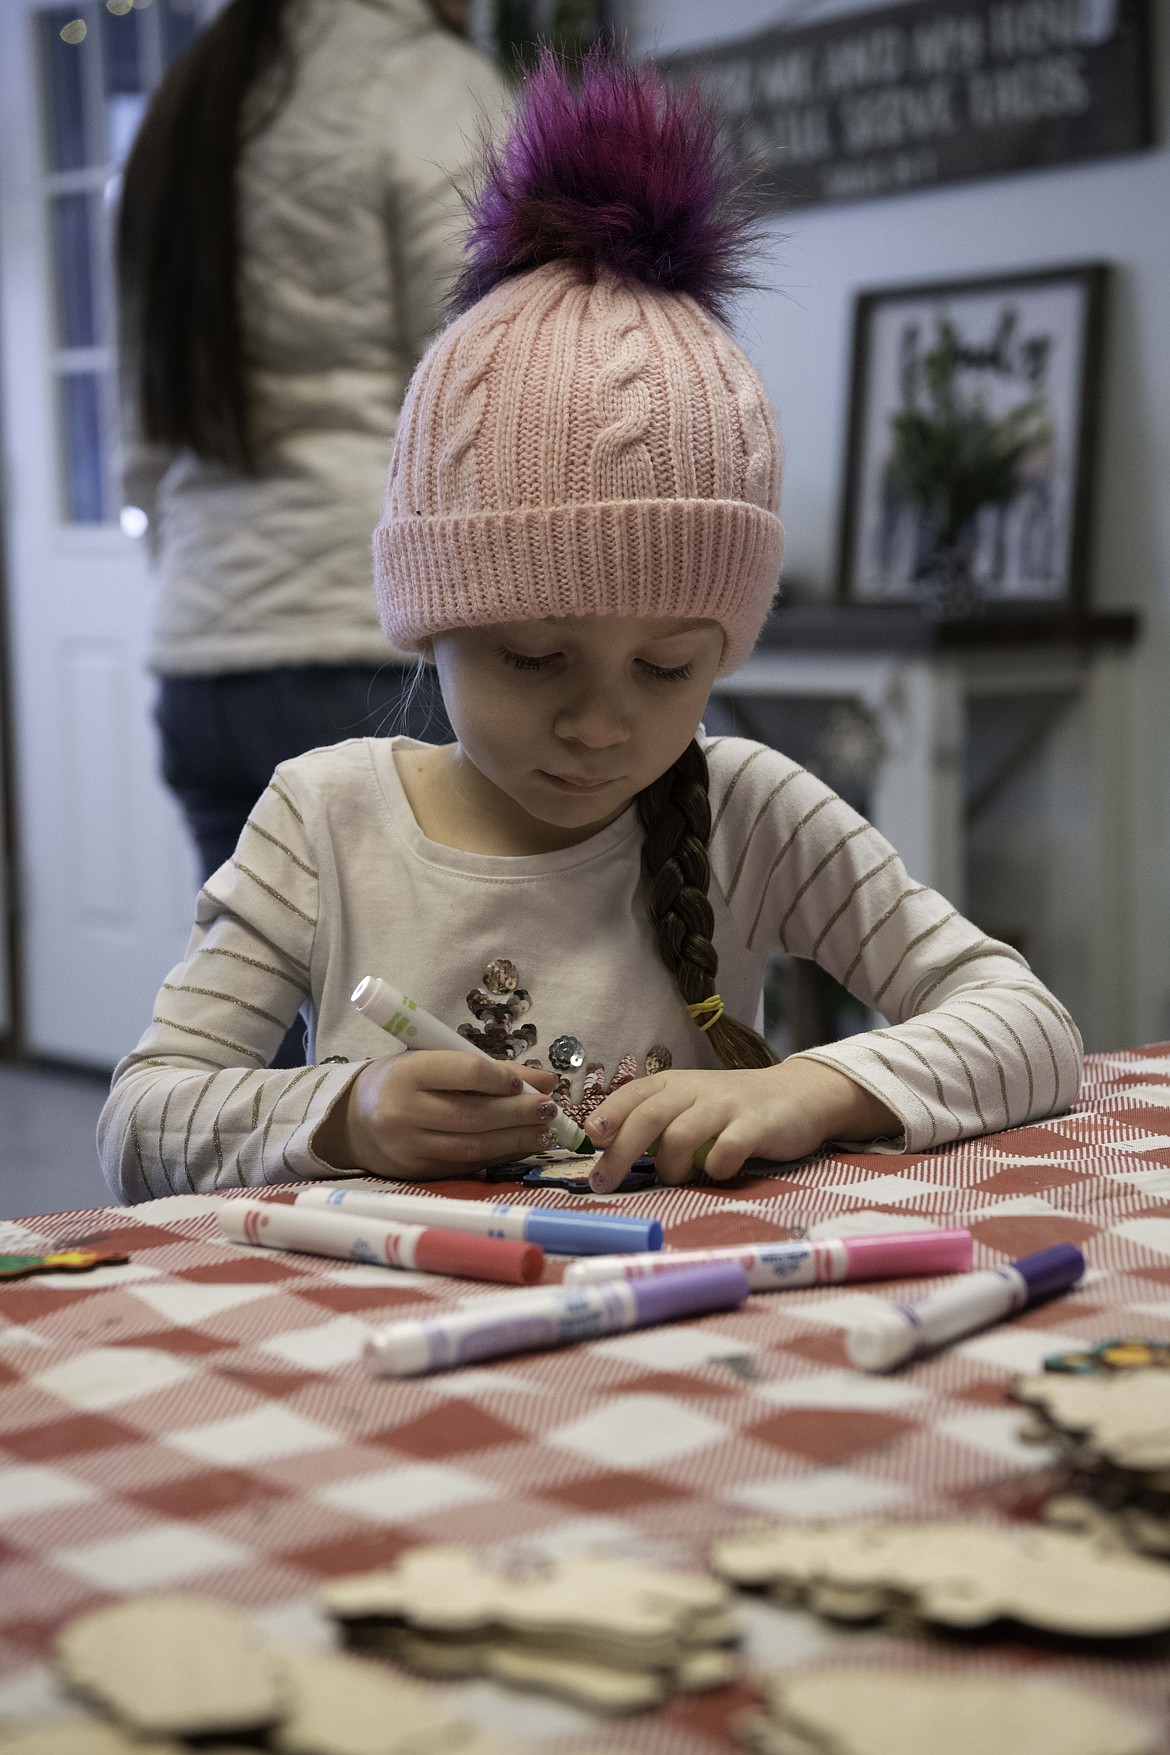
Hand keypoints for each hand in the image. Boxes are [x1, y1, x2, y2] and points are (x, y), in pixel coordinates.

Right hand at [312, 1051, 559, 1180]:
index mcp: (408, 1073)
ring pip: (473, 1145)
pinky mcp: (419, 1172)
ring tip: (544, 1129)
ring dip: (516, 1138)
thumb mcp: (433, 1061)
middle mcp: (405, 1111)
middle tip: (549, 1107)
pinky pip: (467, 1164)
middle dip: (518, 1113)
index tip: (530, 1083)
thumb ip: (487, 1069)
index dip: (501, 1079)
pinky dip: (499, 1155)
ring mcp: (410, 1147)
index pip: (464, 1072)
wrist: (353, 1120)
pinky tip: (520, 1145)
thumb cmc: (403, 1082)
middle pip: (473, 1114)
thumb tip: (545, 1080)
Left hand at [583, 1058, 899, 1193]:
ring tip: (675, 1179)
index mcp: (674, 1084)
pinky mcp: (757, 1125)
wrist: (798, 1094)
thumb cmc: (732, 1108)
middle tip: (603, 1183)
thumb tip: (608, 1152)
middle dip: (621, 1152)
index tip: (592, 1137)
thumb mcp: (689, 1103)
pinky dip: (716, 1166)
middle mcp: (696, 1090)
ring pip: (681, 1134)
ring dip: (669, 1165)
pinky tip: (718, 1173)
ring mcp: (727, 1106)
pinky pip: (728, 1148)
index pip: (633, 1094)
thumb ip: (655, 1121)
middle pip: (649, 1117)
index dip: (609, 1114)